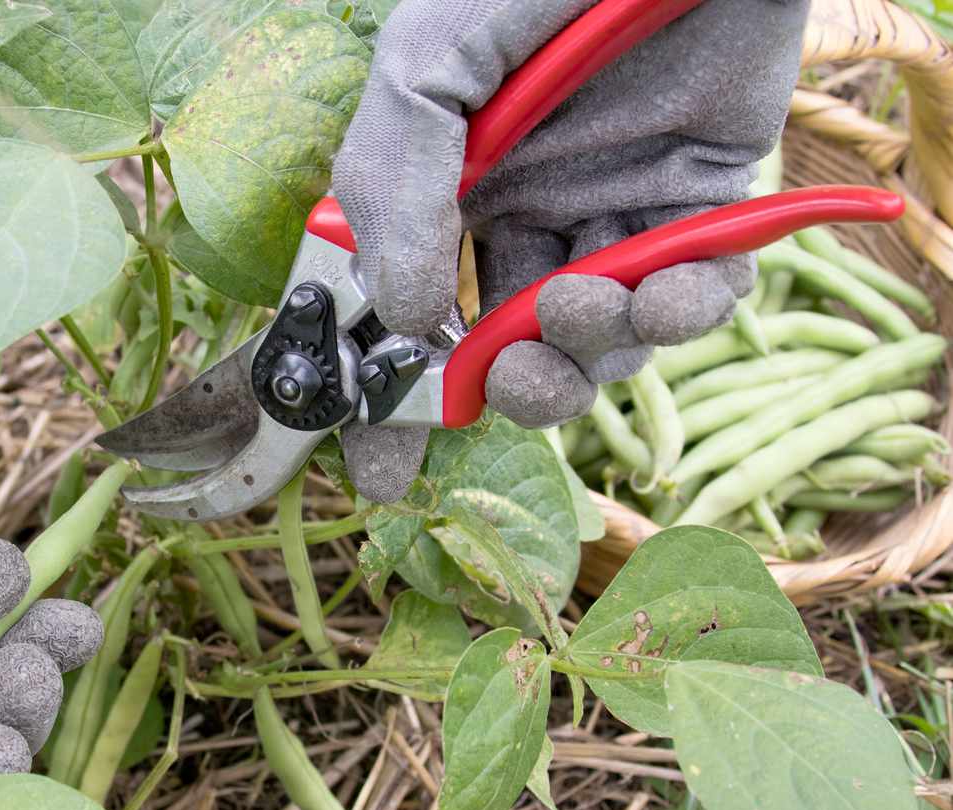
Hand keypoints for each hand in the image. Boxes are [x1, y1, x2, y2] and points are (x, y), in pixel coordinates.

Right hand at [332, 0, 807, 501]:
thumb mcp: (426, 64)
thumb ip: (396, 187)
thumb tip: (409, 319)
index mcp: (454, 186)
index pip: (417, 312)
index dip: (398, 394)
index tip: (380, 464)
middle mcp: (534, 207)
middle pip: (513, 344)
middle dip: (511, 383)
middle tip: (511, 374)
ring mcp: (621, 207)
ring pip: (601, 336)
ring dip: (590, 348)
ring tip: (584, 302)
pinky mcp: (710, 199)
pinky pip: (698, 293)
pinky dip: (682, 314)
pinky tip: (661, 291)